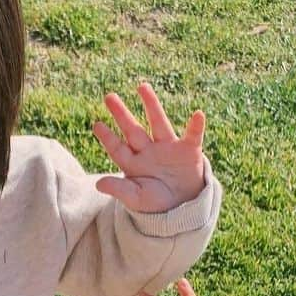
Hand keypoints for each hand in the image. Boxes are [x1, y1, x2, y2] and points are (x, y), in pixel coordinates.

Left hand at [93, 82, 206, 212]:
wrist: (182, 208)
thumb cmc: (156, 203)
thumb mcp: (136, 199)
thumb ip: (119, 190)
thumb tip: (98, 184)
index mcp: (134, 164)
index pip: (118, 148)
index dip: (108, 137)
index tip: (97, 125)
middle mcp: (148, 151)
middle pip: (133, 130)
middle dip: (121, 114)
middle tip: (108, 97)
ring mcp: (168, 148)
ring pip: (158, 123)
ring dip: (151, 105)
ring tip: (142, 87)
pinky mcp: (188, 150)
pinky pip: (193, 135)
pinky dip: (196, 126)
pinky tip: (198, 115)